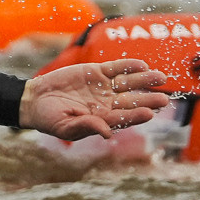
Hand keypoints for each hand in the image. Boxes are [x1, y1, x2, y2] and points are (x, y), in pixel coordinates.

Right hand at [19, 59, 168, 140]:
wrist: (35, 99)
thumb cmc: (49, 118)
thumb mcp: (64, 126)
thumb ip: (86, 127)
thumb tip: (108, 133)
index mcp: (101, 120)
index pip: (123, 118)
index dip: (136, 116)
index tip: (149, 113)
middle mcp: (106, 104)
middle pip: (131, 101)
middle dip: (148, 99)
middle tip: (164, 99)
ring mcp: (103, 87)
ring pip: (129, 83)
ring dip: (144, 81)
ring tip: (160, 77)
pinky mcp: (97, 72)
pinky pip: (116, 68)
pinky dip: (128, 66)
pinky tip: (142, 65)